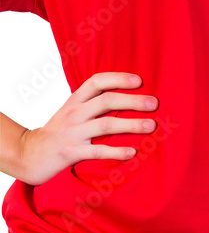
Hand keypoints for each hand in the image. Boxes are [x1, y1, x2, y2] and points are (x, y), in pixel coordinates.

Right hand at [16, 72, 157, 185]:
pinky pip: (97, 151)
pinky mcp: (70, 153)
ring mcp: (72, 133)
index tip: (139, 80)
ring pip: (105, 124)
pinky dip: (116, 152)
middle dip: (132, 100)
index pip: (97, 82)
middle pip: (106, 101)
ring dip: (131, 124)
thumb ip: (93, 104)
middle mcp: (74, 113)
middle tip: (154, 103)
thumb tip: (127, 98)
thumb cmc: (59, 132)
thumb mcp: (72, 112)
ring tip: (151, 126)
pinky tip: (132, 153)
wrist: (29, 154)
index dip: (118, 78)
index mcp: (75, 100)